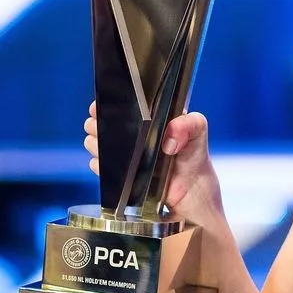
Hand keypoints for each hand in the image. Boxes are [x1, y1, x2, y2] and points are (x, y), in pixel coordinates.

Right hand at [84, 101, 223, 220]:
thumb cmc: (194, 155)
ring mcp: (124, 152)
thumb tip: (169, 137)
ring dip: (98, 143)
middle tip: (111, 130)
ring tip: (114, 148)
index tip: (101, 107)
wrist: (192, 190)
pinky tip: (115, 164)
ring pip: (94, 141)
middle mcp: (132, 131)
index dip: (108, 103)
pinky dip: (101, 163)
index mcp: (148, 115)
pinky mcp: (119, 171)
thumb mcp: (198, 132)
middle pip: (100, 122)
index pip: (120, 102)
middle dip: (99, 124)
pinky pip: (98, 164)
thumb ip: (190, 125)